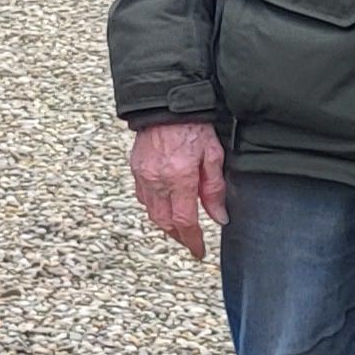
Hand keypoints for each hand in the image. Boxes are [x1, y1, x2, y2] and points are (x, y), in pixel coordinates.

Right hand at [127, 119, 225, 260]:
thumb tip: (218, 217)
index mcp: (179, 178)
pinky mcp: (136, 169)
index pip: (184, 221)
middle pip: (165, 222)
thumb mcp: (213, 155)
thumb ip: (215, 189)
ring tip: (180, 227)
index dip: (193, 240)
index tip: (200, 251)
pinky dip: (155, 207)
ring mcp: (143, 176)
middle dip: (179, 236)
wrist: (164, 104)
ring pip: (152, 212)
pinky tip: (165, 205)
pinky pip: (143, 197)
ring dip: (166, 224)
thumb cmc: (193, 126)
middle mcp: (157, 181)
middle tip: (192, 241)